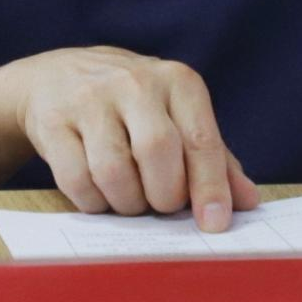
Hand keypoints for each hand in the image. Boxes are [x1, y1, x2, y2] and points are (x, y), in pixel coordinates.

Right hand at [11, 46, 259, 231]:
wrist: (55, 78)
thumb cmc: (130, 106)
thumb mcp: (175, 117)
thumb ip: (213, 158)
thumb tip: (248, 202)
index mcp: (175, 81)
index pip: (200, 138)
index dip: (210, 186)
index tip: (214, 223)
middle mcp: (133, 82)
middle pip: (157, 152)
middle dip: (163, 195)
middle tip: (160, 204)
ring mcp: (89, 98)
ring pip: (113, 171)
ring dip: (126, 202)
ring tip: (128, 197)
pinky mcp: (53, 120)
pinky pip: (77, 180)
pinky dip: (92, 202)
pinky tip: (98, 192)